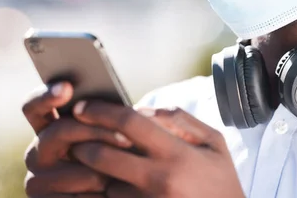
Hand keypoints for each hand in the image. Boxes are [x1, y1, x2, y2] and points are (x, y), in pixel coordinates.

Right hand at [21, 83, 133, 196]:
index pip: (34, 106)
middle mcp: (36, 153)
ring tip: (125, 174)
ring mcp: (37, 181)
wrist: (119, 192)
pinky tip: (110, 194)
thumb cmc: (116, 156)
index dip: (47, 95)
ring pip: (76, 169)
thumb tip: (135, 111)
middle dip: (96, 132)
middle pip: (60, 131)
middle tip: (127, 139)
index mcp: (46, 128)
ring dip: (105, 173)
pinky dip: (100, 197)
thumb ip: (113, 118)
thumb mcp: (114, 135)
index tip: (67, 87)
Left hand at [71, 102, 244, 197]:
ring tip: (94, 164)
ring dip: (96, 173)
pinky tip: (112, 185)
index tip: (83, 108)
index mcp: (177, 154)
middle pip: (104, 155)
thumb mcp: (214, 143)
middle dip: (82, 144)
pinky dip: (107, 194)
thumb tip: (145, 109)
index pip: (129, 123)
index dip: (101, 112)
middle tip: (75, 138)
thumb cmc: (222, 182)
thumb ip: (181, 119)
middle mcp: (160, 180)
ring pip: (105, 184)